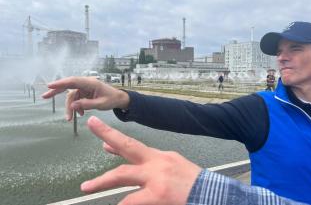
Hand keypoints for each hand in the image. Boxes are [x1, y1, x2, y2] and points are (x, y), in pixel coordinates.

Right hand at [42, 77, 128, 120]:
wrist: (119, 99)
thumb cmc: (112, 99)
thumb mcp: (101, 104)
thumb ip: (87, 104)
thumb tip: (73, 106)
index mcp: (91, 83)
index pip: (73, 81)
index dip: (61, 83)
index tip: (50, 86)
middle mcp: (86, 83)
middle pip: (68, 85)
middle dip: (56, 91)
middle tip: (44, 96)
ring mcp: (84, 88)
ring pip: (72, 96)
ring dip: (69, 107)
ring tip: (70, 119)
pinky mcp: (84, 92)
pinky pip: (76, 99)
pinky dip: (76, 107)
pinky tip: (79, 114)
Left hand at [82, 116, 201, 204]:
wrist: (214, 194)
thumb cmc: (192, 183)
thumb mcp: (172, 167)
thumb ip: (149, 163)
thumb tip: (130, 161)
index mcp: (161, 157)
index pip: (134, 147)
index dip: (114, 136)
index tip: (98, 129)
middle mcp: (157, 163)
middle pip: (128, 148)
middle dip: (109, 136)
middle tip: (92, 125)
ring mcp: (156, 179)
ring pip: (123, 176)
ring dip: (102, 181)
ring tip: (86, 187)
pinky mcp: (157, 195)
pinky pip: (131, 201)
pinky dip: (122, 203)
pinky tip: (115, 204)